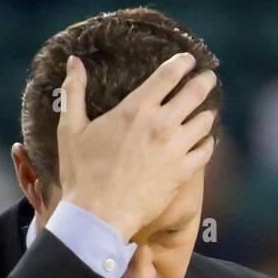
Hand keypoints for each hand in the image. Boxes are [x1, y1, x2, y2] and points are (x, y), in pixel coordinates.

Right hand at [57, 52, 216, 241]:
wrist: (98, 217)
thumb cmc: (82, 176)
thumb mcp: (71, 131)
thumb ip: (73, 93)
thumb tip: (73, 62)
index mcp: (135, 109)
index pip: (169, 74)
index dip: (184, 62)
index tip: (189, 60)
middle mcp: (160, 124)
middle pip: (195, 92)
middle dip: (204, 81)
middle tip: (207, 79)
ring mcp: (174, 149)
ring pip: (204, 121)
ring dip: (206, 113)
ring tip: (205, 112)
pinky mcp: (182, 173)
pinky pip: (205, 151)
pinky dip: (207, 143)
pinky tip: (204, 142)